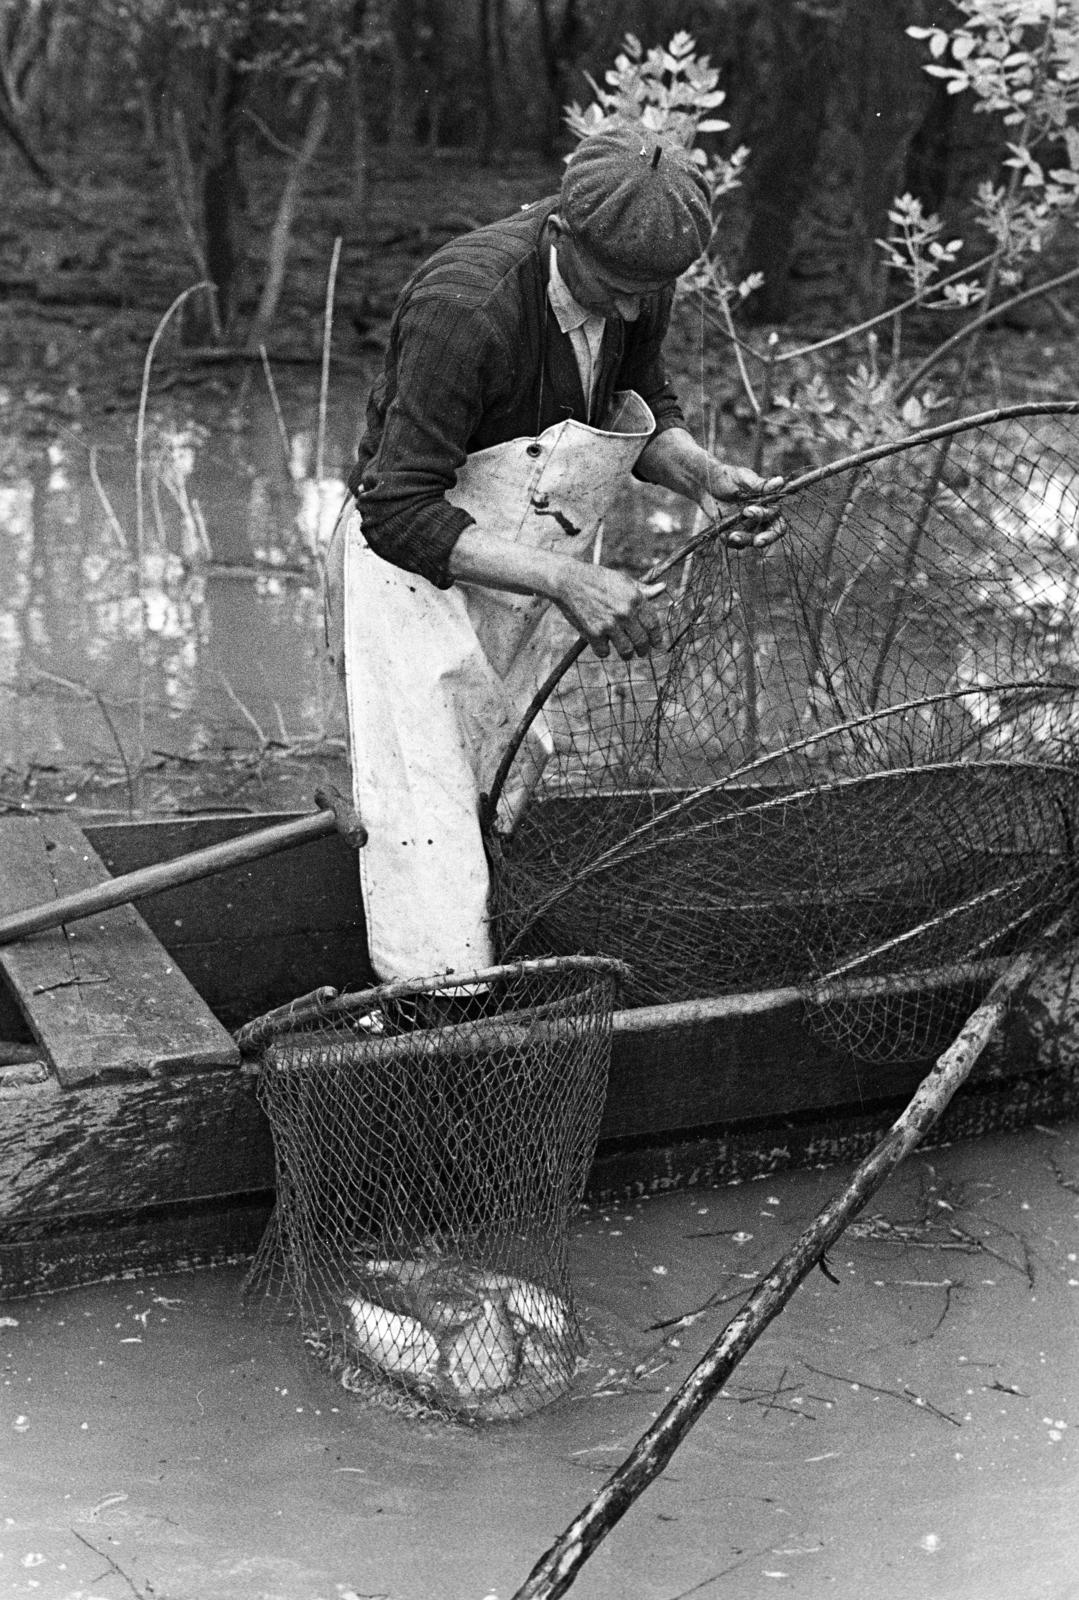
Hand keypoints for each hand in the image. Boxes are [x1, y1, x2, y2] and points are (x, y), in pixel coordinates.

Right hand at [552, 564, 666, 659]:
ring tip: (625, 653)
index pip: (653, 625)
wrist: (569, 581)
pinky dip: (603, 651)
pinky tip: (602, 645)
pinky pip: (604, 652)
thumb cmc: (598, 579)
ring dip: (627, 655)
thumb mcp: (623, 580)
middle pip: (642, 642)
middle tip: (641, 652)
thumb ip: (643, 590)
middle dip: (643, 650)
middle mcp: (625, 613)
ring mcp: (609, 624)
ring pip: (626, 651)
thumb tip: (663, 588)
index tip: (657, 644)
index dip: (657, 638)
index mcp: (635, 599)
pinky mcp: (593, 633)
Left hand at [701, 466, 785, 549]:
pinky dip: (729, 542)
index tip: (747, 511)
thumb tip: (780, 481)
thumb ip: (760, 485)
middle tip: (757, 542)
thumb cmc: (728, 477)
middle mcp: (761, 518)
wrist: (707, 484)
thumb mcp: (742, 478)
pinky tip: (721, 535)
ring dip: (744, 540)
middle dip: (766, 539)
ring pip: (752, 540)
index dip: (765, 516)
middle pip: (772, 533)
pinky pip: (735, 544)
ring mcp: (748, 528)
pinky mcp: (734, 534)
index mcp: (768, 504)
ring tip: (731, 536)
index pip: (776, 516)